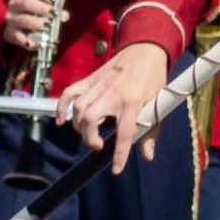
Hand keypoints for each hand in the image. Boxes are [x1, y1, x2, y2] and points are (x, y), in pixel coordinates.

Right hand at [0, 0, 55, 52]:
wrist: (15, 26)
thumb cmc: (32, 12)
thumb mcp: (41, 6)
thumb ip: (53, 8)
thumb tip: (64, 15)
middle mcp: (14, 3)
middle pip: (26, 3)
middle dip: (42, 8)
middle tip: (54, 14)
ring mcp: (11, 17)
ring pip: (22, 19)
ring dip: (37, 23)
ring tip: (49, 27)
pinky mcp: (9, 31)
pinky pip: (17, 36)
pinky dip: (25, 40)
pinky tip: (34, 44)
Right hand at [54, 41, 169, 173]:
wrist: (145, 50)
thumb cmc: (153, 79)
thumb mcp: (158, 105)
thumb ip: (150, 132)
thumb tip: (147, 156)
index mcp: (133, 102)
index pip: (124, 133)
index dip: (119, 154)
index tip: (116, 169)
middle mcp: (113, 94)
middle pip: (90, 119)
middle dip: (89, 138)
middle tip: (98, 144)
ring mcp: (98, 85)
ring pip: (78, 109)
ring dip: (79, 126)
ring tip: (88, 132)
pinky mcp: (90, 79)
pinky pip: (69, 93)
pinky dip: (61, 107)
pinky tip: (61, 121)